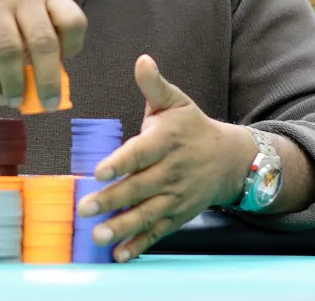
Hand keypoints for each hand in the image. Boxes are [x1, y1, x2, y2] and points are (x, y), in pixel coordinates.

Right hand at [0, 0, 85, 109]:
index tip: (63, 65)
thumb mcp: (25, 5)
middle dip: (47, 80)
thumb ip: (39, 34)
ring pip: (9, 50)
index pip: (72, 21)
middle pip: (43, 41)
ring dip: (15, 83)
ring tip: (15, 102)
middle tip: (49, 105)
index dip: (72, 47)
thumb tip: (47, 83)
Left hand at [76, 55, 253, 261]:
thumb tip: (142, 59)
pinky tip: (119, 255)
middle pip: (138, 188)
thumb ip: (154, 85)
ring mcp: (174, 197)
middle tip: (84, 208)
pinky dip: (139, 245)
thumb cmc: (192, 127)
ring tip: (97, 235)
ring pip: (146, 214)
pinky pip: (157, 233)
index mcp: (166, 142)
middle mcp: (170, 172)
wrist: (230, 160)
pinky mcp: (177, 216)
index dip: (120, 162)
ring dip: (121, 227)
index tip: (98, 170)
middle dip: (111, 200)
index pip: (140, 153)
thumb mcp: (176, 102)